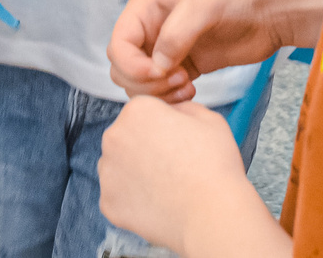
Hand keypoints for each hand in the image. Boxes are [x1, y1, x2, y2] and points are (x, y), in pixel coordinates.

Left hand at [98, 96, 267, 253]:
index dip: (163, 126)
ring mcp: (108, 172)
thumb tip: (172, 113)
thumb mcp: (208, 118)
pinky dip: (134, 199)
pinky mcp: (109, 203)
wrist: (212, 215)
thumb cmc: (214, 167)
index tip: (177, 141)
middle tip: (173, 164)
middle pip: (126, 137)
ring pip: (119, 166)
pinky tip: (158, 202)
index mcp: (137, 111)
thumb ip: (182, 107)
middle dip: (145, 147)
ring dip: (136, 171)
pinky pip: (118, 196)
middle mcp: (115, 137)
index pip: (143, 112)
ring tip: (166, 185)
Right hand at [107, 0, 322, 101]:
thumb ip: (175, 34)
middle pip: (123, 70)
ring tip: (187, 87)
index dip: (132, 65)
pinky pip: (161, 92)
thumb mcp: (203, 5)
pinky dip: (170, 99)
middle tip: (178, 81)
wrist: (269, 12)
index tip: (160, 73)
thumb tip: (155, 66)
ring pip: (140, 85)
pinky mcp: (182, 69)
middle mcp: (149, 30)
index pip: (117, 46)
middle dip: (145, 83)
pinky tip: (193, 92)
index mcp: (144, 8)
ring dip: (157, 94)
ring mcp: (165, 51)